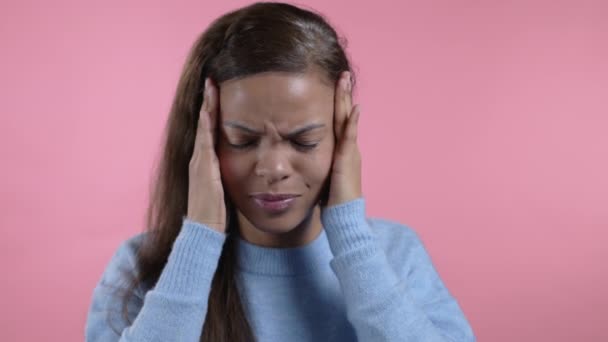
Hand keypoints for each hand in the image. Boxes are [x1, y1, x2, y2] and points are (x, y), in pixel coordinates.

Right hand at [186, 77, 225, 232]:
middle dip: (208, 101)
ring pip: (203, 127)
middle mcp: (199, 159)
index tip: (219, 90)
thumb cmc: (218, 214)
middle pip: (204, 123)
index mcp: (206, 163)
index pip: (210, 130)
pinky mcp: (202, 168)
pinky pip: (203, 140)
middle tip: (212, 78)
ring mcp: (199, 162)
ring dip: (206, 106)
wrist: (205, 232)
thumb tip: (248, 167)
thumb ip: (232, 176)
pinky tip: (209, 108)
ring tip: (210, 84)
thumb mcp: (225, 189)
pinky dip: (205, 123)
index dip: (213, 110)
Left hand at [326, 71, 361, 207]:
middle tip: (343, 73)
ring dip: (346, 100)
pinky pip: (350, 137)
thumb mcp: (321, 175)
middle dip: (343, 94)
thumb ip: (314, 162)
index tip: (334, 84)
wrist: (343, 215)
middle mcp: (348, 148)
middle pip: (344, 114)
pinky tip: (354, 108)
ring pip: (347, 120)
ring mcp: (350, 152)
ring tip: (346, 80)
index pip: (338, 121)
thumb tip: (298, 157)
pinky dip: (352, 123)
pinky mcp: (348, 160)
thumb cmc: (330, 199)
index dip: (337, 103)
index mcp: (341, 150)